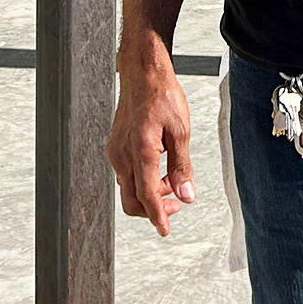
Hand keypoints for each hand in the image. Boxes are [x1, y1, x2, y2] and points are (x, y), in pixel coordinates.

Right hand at [107, 54, 196, 235]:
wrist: (142, 73)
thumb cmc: (162, 95)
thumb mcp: (181, 131)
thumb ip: (182, 167)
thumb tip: (187, 195)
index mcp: (140, 151)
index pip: (146, 196)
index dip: (157, 216)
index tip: (165, 230)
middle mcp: (122, 155)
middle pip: (132, 201)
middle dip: (153, 209)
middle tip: (177, 204)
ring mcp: (116, 151)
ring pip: (128, 188)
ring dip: (149, 194)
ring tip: (171, 182)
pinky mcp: (115, 147)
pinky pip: (126, 174)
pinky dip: (141, 180)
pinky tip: (159, 168)